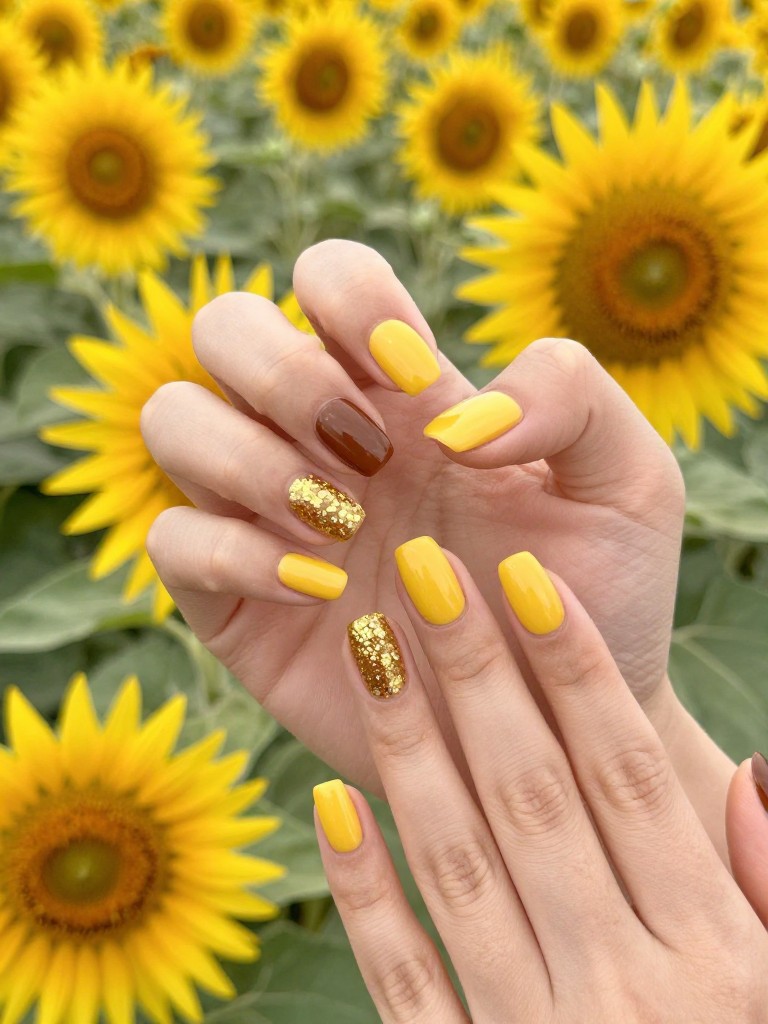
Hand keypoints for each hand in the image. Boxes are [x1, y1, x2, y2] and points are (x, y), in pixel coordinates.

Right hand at [141, 238, 685, 795]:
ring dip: (246, 457)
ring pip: (173, 421)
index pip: (326, 277)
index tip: (416, 378)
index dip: (351, 299)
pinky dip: (231, 552)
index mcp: (403, 391)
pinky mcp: (238, 604)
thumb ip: (572, 395)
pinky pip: (172, 543)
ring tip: (339, 521)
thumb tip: (456, 417)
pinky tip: (322, 589)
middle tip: (367, 449)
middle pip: (222, 329)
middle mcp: (321, 439)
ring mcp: (270, 517)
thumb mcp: (629, 480)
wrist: (561, 721)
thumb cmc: (594, 595)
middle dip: (280, 371)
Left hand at [312, 543, 767, 1021]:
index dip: (579, 670)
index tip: (528, 581)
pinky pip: (402, 978)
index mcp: (713, 957)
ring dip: (408, 745)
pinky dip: (363, 891)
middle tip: (425, 572)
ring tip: (368, 644)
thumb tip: (753, 769)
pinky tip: (329, 804)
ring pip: (459, 860)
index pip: (629, 778)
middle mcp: (620, 988)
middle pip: (534, 794)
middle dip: (476, 672)